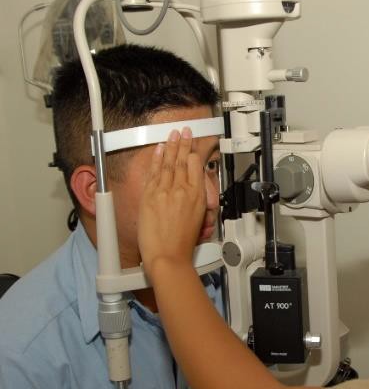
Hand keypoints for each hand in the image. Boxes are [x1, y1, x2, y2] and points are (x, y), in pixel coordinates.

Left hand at [138, 127, 205, 280]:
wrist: (168, 256)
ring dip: (171, 146)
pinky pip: (154, 172)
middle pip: (183, 160)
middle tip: (185, 131)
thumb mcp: (198, 221)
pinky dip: (156, 159)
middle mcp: (182, 191)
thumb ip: (194, 203)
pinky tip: (158, 149)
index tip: (194, 144)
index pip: (196, 166)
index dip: (195, 152)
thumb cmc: (182, 245)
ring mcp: (165, 192)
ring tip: (172, 135)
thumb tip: (191, 194)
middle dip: (184, 143)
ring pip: (168, 163)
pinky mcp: (150, 196)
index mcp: (197, 197)